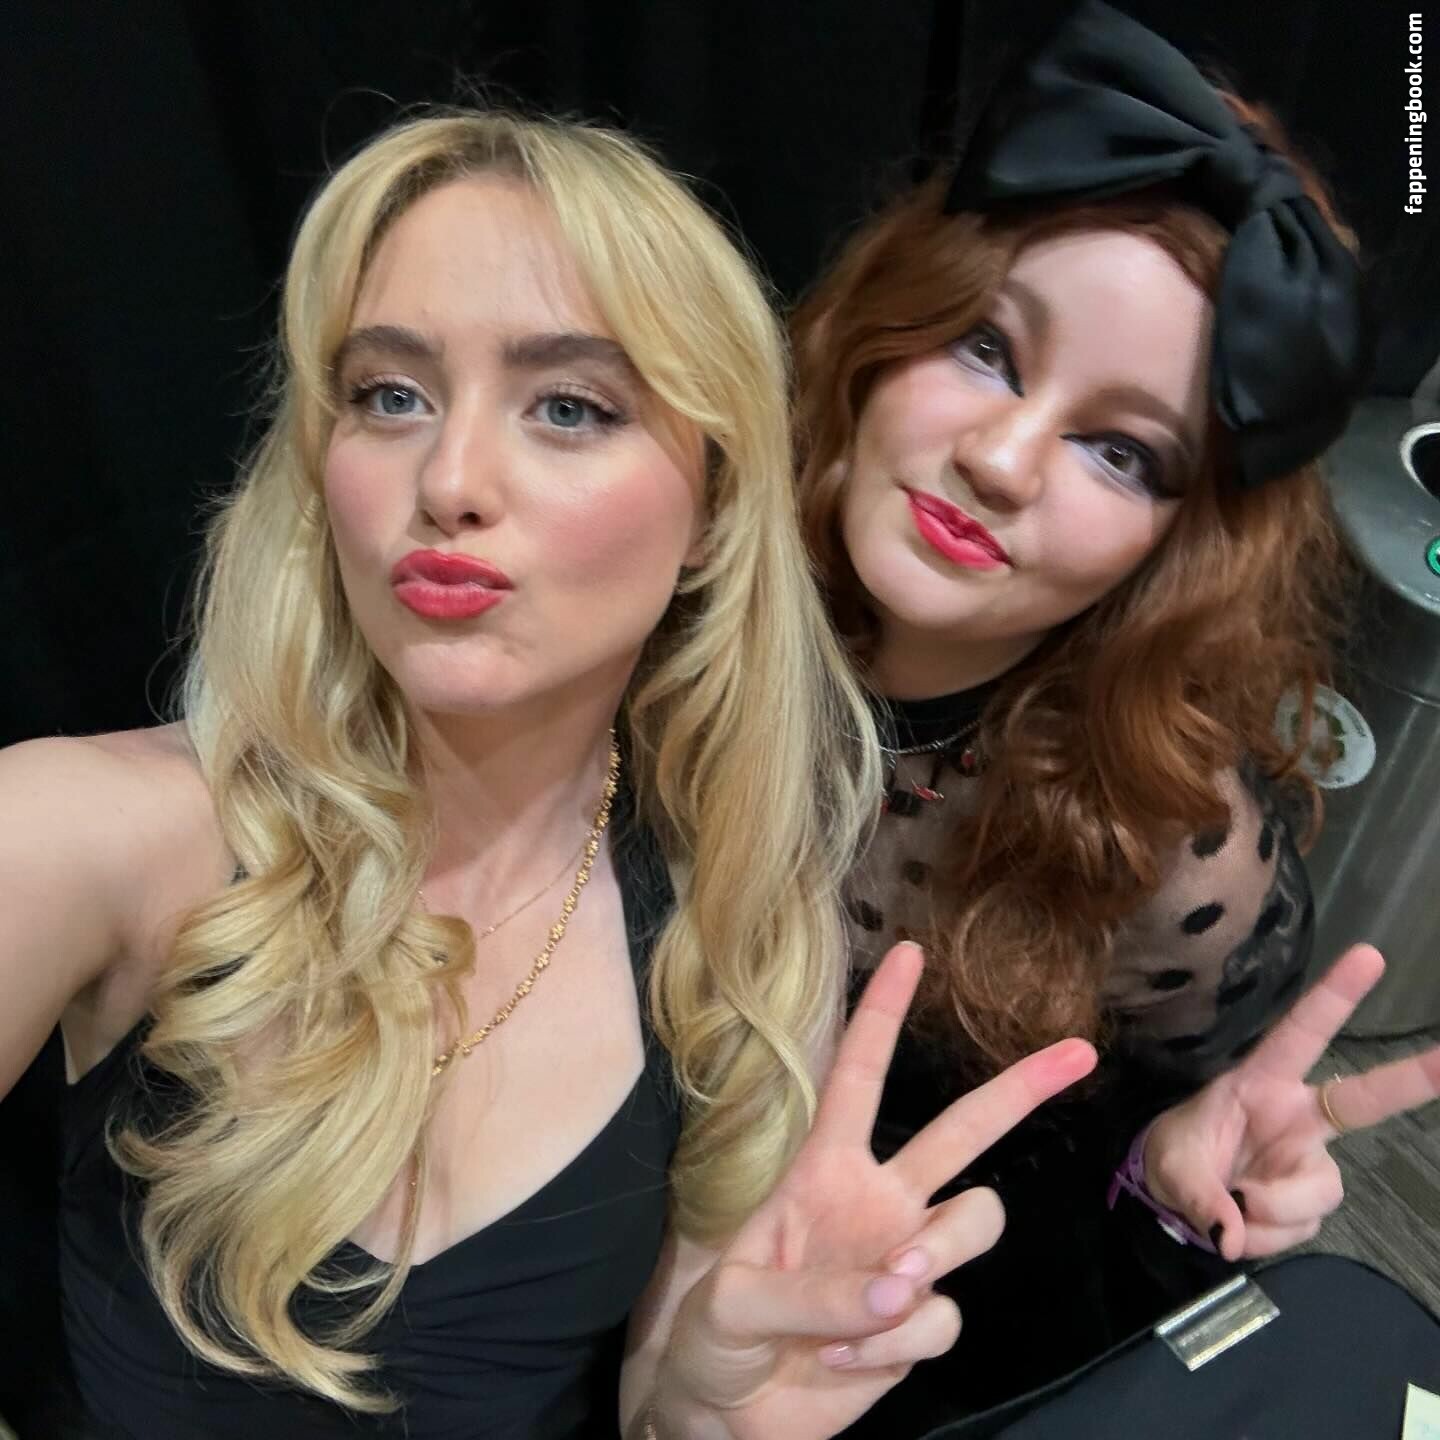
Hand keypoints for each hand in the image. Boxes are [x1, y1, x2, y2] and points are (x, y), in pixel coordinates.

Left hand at [655, 942, 1095, 1439]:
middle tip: (1076, 1053)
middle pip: (963, 1132)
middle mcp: (877, 1201)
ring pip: (975, 1220)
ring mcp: (905, 1260)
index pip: (858, 1075)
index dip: (881, 1013)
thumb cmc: (715, 1337)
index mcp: (822, 1168)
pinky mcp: (919, 1325)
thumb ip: (815, 1292)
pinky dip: (896, 1345)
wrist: (728, 1415)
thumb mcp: (735, 1302)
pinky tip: (845, 1361)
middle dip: (1018, 1089)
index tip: (907, 952)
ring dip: (938, 1254)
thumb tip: (900, 1287)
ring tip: (885, 1291)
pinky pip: (943, 1318)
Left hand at [1144, 944, 1439, 1259]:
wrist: (1171, 1198)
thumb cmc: (1177, 1154)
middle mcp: (1298, 1116)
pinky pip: (1299, 1227)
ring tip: (1234, 1206)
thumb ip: (1199, 1197)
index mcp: (1262, 1082)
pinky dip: (1266, 1237)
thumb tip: (1233, 1234)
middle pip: (1364, 1099)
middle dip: (1412, 1078)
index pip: (1301, 1034)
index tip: (1368, 955)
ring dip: (1275, 1210)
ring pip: (1320, 1189)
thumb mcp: (1171, 1165)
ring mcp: (1310, 1159)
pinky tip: (1242, 1228)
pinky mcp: (1311, 1201)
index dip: (1334, 996)